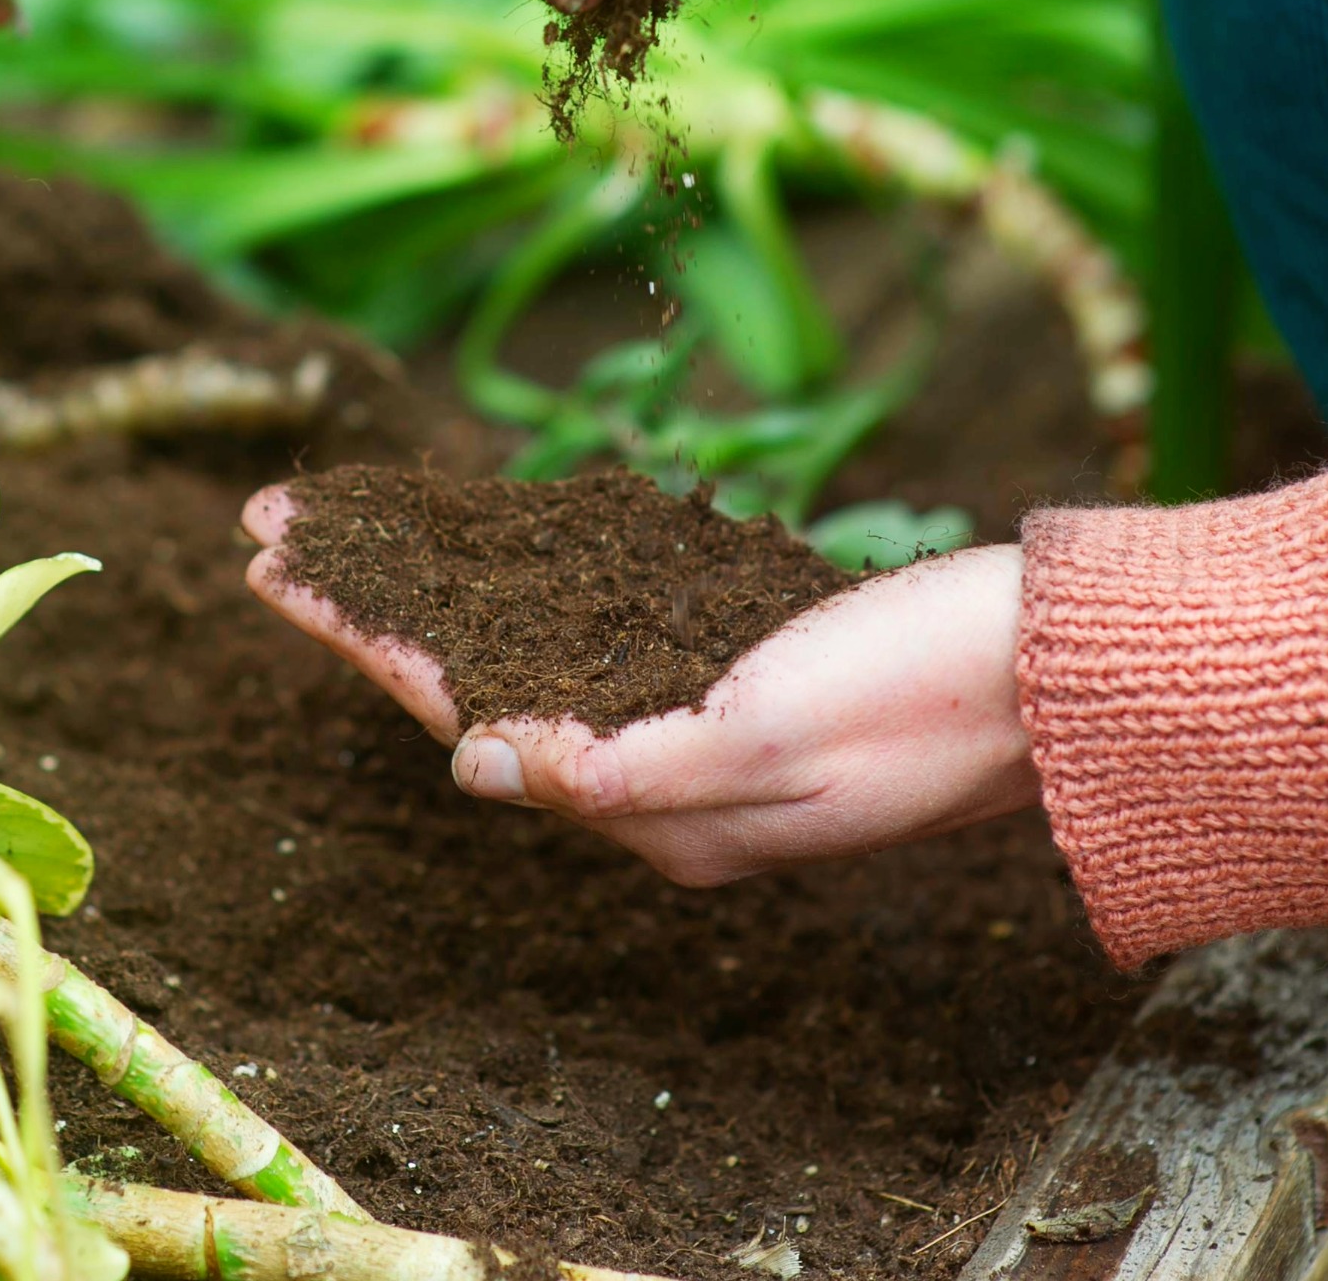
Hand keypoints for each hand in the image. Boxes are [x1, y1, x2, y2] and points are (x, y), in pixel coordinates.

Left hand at [243, 485, 1040, 884]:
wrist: (1055, 674)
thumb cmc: (927, 696)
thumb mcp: (771, 741)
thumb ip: (620, 765)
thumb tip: (472, 766)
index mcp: (652, 805)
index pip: (460, 709)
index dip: (360, 632)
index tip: (272, 562)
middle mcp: (655, 776)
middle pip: (473, 676)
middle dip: (372, 601)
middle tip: (278, 522)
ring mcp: (693, 726)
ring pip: (525, 646)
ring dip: (435, 585)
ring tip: (359, 526)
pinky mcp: (733, 674)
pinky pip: (597, 627)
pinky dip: (529, 583)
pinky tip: (499, 552)